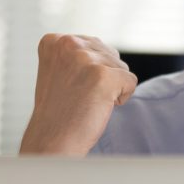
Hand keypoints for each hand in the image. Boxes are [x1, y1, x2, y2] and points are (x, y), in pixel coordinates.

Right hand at [19, 34, 136, 154]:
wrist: (52, 142)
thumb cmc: (59, 112)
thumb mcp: (60, 72)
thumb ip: (79, 55)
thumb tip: (108, 50)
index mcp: (56, 41)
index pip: (94, 46)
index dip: (89, 72)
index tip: (70, 87)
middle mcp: (69, 44)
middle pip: (110, 54)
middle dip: (102, 78)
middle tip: (79, 97)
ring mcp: (85, 59)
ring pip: (121, 68)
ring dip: (111, 88)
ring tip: (86, 102)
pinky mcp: (104, 76)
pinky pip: (131, 82)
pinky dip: (121, 98)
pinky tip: (98, 107)